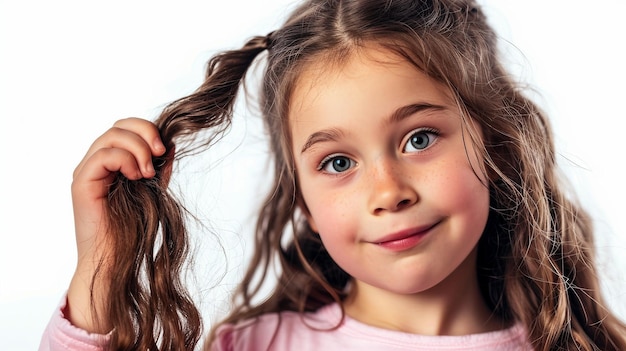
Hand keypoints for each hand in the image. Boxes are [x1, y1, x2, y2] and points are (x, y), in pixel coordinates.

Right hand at [66, 117, 164, 331]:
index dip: (146, 129)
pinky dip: (125, 160)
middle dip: (145, 133)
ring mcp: (87, 172)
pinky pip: (103, 156)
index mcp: (112, 162)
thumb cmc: (133, 229)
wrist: (116, 259)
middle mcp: (96, 163)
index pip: (125, 127)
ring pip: (111, 136)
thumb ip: (159, 167)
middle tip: (160, 153)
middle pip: (118, 126)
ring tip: (148, 173)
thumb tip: (170, 144)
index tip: (165, 148)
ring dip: (138, 149)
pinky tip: (136, 177)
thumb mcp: (153, 190)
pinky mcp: (82, 183)